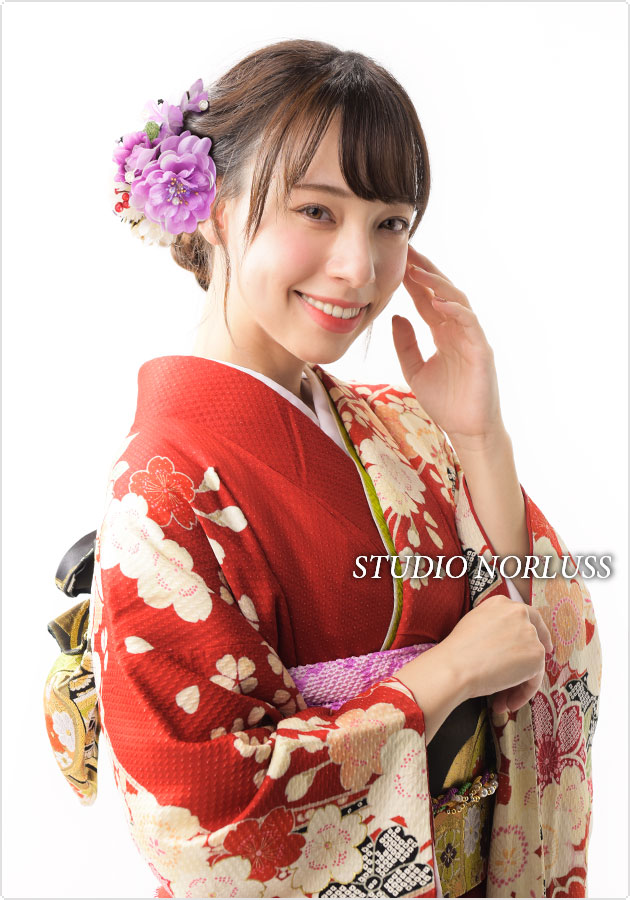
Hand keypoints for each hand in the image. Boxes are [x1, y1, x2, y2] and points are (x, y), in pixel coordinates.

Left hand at [393, 245, 502, 447]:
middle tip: (407, 250)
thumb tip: (395, 316)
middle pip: (442, 292)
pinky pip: (469, 323)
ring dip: (438, 285)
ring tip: (418, 271)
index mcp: (443, 333)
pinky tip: (438, 302)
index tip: (396, 260)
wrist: (466, 430)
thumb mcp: (414, 370)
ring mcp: (472, 337)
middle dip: (425, 271)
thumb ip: (405, 344)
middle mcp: (458, 330)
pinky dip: (454, 310)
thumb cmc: (445, 402)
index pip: (426, 299)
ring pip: (457, 301)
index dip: (412, 280)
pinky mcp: (482, 350)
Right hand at [440, 594, 553, 713]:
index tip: (540, 643)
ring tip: (501, 701)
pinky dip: (522, 694)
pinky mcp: (537, 655)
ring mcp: (530, 633)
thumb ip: (495, 628)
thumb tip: (507, 646)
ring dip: (518, 685)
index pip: (526, 616)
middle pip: (534, 639)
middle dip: (529, 660)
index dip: (535, 631)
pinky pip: (533, 680)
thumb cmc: (457, 651)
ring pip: (533, 664)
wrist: (456, 666)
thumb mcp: (474, 626)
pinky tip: (506, 704)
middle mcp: (519, 613)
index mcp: (501, 603)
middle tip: (527, 677)